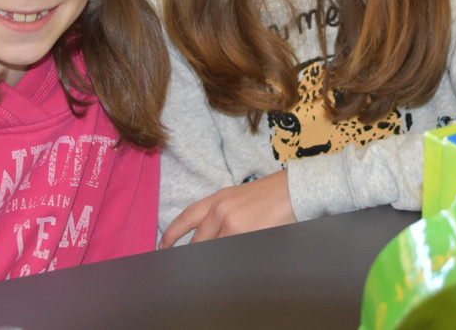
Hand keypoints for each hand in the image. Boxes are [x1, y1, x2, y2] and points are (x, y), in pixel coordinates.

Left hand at [160, 170, 294, 246]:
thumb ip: (219, 214)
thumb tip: (207, 235)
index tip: (163, 246)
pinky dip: (230, 259)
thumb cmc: (268, 194)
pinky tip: (235, 258)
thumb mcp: (237, 198)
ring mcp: (231, 225)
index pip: (186, 218)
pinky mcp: (244, 236)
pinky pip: (231, 254)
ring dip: (215, 259)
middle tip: (188, 264)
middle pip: (197, 242)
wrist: (293, 191)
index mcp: (217, 199)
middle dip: (193, 254)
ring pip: (213, 250)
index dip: (172, 234)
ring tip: (222, 257)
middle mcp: (220, 212)